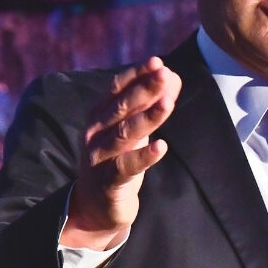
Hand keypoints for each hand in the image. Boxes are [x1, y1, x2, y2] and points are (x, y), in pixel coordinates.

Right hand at [61, 56, 181, 249]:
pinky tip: (161, 147)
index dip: (136, 75)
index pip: (117, 89)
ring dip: (147, 118)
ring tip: (168, 104)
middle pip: (121, 107)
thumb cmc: (118, 160)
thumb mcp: (134, 130)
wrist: (96, 206)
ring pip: (124, 134)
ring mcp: (99, 157)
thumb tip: (172, 76)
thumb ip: (150, 104)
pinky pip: (126, 167)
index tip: (157, 62)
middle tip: (166, 74)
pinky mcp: (108, 181)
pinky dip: (143, 156)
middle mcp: (95, 133)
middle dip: (145, 89)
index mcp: (99, 116)